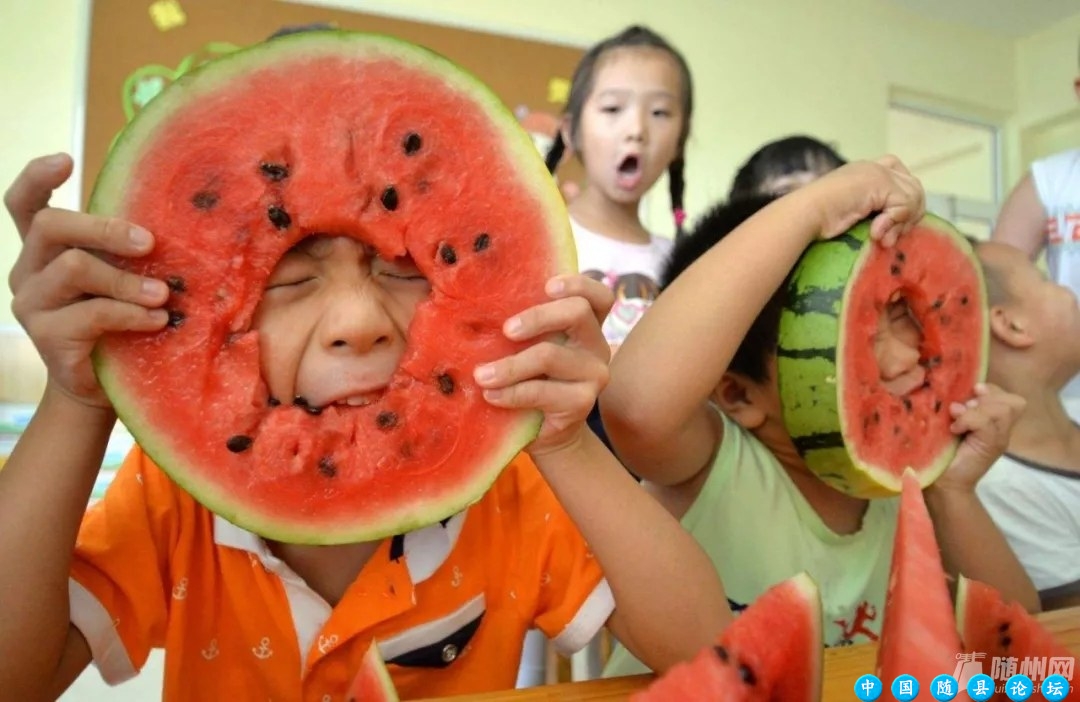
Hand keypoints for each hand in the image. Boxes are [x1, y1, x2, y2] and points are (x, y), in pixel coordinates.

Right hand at [5, 153, 171, 407]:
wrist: (102, 387)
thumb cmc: (121, 323)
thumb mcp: (122, 278)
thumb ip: (129, 251)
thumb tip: (179, 217)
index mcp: (44, 249)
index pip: (24, 203)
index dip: (37, 177)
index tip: (66, 159)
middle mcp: (28, 270)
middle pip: (52, 226)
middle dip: (105, 228)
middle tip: (150, 242)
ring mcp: (31, 303)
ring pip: (74, 267)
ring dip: (126, 279)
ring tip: (163, 294)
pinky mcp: (46, 335)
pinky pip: (92, 312)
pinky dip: (131, 314)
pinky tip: (158, 320)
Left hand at [472, 274, 612, 456]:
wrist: (542, 432)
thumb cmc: (529, 379)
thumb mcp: (528, 348)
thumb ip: (521, 329)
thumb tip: (476, 312)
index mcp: (586, 325)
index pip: (598, 295)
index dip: (577, 284)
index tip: (547, 286)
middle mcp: (596, 345)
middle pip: (577, 312)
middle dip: (537, 317)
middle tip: (506, 330)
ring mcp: (594, 374)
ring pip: (551, 355)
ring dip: (510, 365)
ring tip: (481, 375)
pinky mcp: (583, 402)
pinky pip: (541, 391)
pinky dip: (511, 393)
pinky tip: (491, 396)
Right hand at [807, 155, 925, 246]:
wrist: (805, 214)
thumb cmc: (817, 219)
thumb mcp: (850, 210)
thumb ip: (871, 209)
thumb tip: (893, 224)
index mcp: (864, 170)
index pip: (900, 174)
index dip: (905, 197)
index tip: (894, 221)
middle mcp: (874, 167)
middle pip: (913, 186)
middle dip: (909, 215)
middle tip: (892, 236)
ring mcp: (878, 173)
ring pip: (913, 197)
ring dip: (901, 223)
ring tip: (884, 239)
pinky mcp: (880, 184)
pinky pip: (904, 205)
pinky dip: (893, 223)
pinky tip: (876, 234)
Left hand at [932, 383, 1025, 493]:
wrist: (943, 483)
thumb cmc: (942, 451)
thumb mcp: (954, 423)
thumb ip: (962, 408)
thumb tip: (957, 395)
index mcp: (995, 424)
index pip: (1011, 398)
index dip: (993, 390)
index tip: (971, 394)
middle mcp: (1002, 431)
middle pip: (1013, 402)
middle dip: (987, 398)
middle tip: (965, 408)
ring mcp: (999, 440)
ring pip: (1002, 410)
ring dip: (976, 410)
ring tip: (958, 419)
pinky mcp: (990, 447)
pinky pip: (985, 422)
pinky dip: (968, 420)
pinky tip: (955, 429)